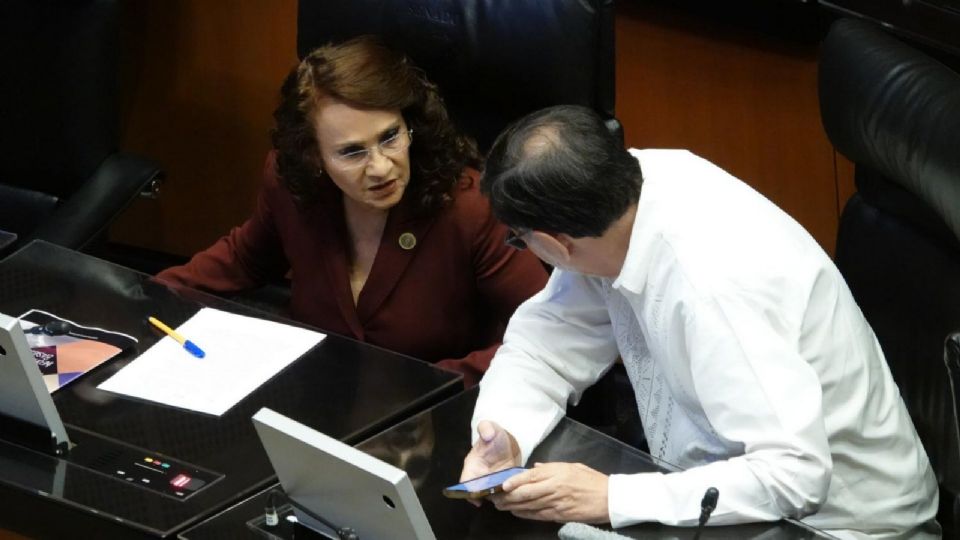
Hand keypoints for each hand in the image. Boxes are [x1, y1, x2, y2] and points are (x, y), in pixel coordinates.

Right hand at [460, 420, 520, 506]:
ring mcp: (492, 484)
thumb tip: (487, 434)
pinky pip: (505, 495)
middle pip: (480, 493)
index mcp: (472, 465)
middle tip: (500, 496)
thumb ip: (486, 428)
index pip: (465, 482)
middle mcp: (480, 478)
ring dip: (501, 498)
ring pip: (494, 496)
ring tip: (511, 495)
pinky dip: (511, 496)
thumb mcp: (490, 428)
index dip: (469, 492)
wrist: (508, 442)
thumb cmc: (495, 436)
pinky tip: (518, 493)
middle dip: (489, 497)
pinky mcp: (504, 486)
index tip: (477, 499)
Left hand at [490, 462, 608, 523]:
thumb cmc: (592, 480)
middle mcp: (554, 487)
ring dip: (513, 507)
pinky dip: (526, 515)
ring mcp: (557, 503)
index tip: (503, 484)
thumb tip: (534, 468)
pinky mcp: (560, 515)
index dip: (515, 481)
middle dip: (508, 496)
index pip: (531, 476)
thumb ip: (550, 467)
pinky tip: (517, 513)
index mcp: (557, 472)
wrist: (609, 498)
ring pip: (529, 506)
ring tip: (501, 506)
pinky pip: (538, 515)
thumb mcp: (572, 466)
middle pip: (526, 493)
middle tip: (496, 497)